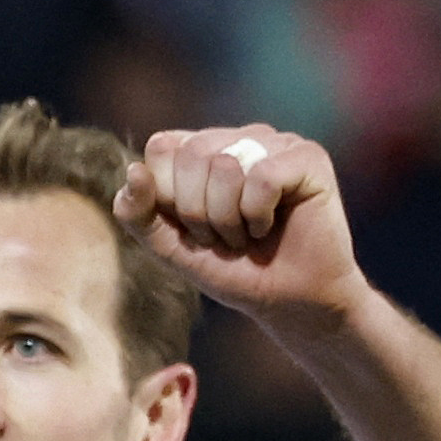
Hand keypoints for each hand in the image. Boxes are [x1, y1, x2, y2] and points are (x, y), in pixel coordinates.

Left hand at [116, 125, 370, 330]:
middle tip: (224, 237)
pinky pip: (263, 177)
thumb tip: (133, 170)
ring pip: (226, 165)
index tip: (193, 228)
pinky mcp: (307, 156)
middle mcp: (239, 137)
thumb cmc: (234, 271)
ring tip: (247, 234)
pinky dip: (258, 215)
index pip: (162, 147)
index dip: (168, 197)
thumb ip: (140, 214)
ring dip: (229, 218)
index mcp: (204, 150)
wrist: (289, 303)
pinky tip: (271, 225)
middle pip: (193, 154)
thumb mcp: (173, 248)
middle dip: (199, 212)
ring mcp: (275, 142)